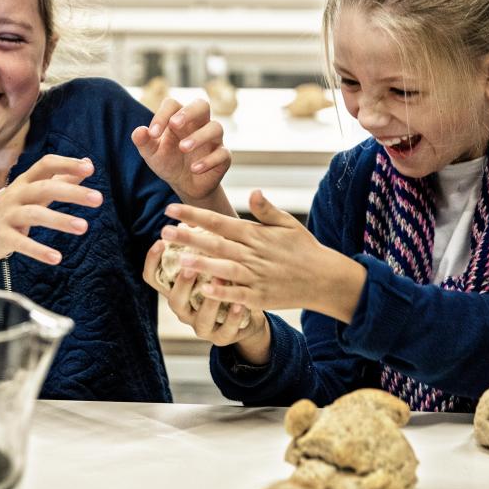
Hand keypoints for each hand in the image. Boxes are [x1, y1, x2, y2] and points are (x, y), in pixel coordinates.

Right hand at [0, 154, 102, 265]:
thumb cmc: (8, 209)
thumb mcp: (32, 191)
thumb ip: (60, 179)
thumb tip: (87, 163)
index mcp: (26, 182)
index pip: (46, 165)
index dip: (67, 164)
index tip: (90, 167)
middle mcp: (17, 195)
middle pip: (45, 187)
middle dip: (72, 192)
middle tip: (98, 199)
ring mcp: (8, 215)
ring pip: (35, 214)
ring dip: (60, 220)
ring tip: (83, 227)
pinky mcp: (1, 236)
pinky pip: (20, 243)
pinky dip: (38, 251)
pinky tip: (56, 258)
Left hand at [132, 97, 230, 201]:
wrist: (185, 185)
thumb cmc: (168, 162)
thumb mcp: (152, 154)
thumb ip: (143, 142)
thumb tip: (139, 131)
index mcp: (180, 119)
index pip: (173, 105)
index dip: (162, 115)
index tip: (152, 134)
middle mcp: (199, 125)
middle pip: (202, 104)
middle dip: (189, 112)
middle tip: (174, 125)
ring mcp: (213, 140)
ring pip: (216, 127)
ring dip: (199, 137)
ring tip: (183, 148)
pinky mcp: (223, 157)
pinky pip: (223, 153)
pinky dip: (209, 160)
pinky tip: (194, 169)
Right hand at [143, 239, 270, 356]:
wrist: (247, 312)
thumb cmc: (226, 279)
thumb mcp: (213, 261)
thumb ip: (202, 245)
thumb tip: (190, 218)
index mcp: (178, 288)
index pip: (154, 277)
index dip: (152, 261)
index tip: (160, 241)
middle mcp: (185, 308)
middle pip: (173, 300)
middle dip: (181, 284)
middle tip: (190, 266)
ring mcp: (202, 326)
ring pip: (199, 318)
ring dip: (210, 301)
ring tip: (221, 281)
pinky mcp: (222, 336)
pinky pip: (225, 330)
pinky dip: (232, 318)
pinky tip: (241, 304)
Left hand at [159, 190, 365, 321]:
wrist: (325, 279)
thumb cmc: (303, 249)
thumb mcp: (287, 225)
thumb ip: (266, 210)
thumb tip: (252, 191)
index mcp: (255, 234)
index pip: (219, 221)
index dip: (194, 215)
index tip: (171, 209)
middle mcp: (253, 254)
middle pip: (216, 243)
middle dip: (189, 237)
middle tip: (164, 230)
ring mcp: (256, 277)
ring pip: (225, 269)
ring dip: (202, 265)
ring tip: (179, 261)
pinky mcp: (260, 297)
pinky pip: (238, 295)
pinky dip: (223, 293)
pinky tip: (204, 291)